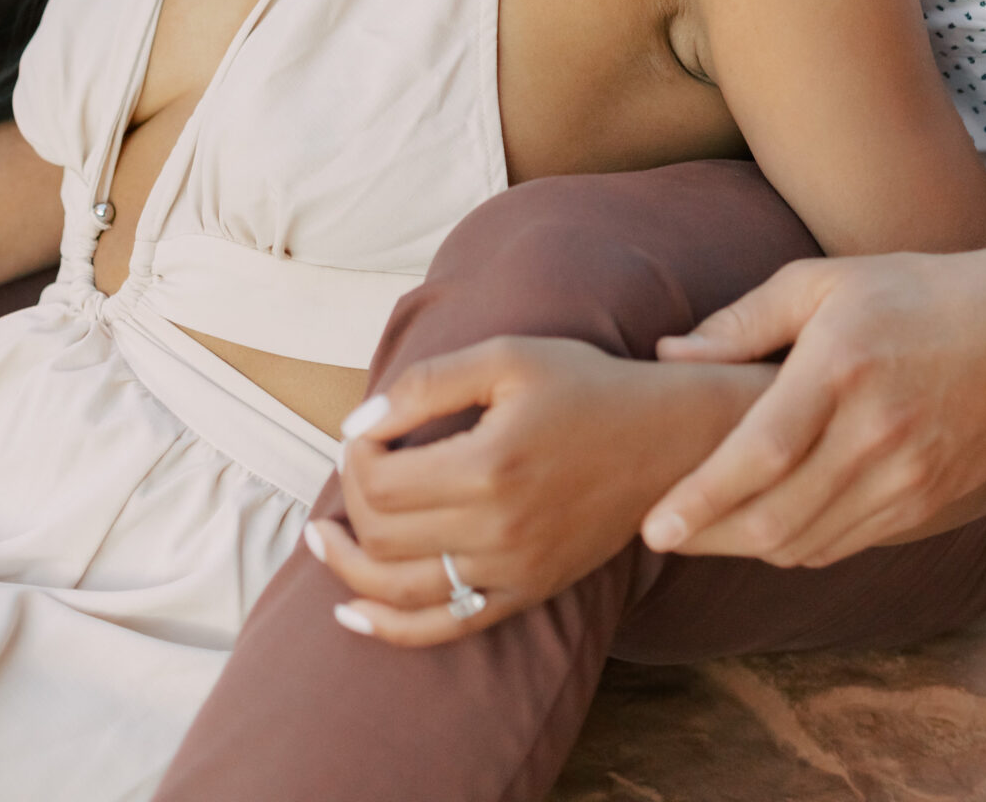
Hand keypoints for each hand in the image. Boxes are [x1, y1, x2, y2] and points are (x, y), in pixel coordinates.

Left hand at [307, 336, 770, 646]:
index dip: (354, 456)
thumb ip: (426, 385)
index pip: (380, 482)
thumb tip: (357, 423)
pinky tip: (350, 614)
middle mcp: (499, 529)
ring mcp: (514, 571)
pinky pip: (445, 627)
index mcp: (490, 464)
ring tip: (322, 539)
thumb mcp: (506, 357)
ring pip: (400, 590)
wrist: (664, 440)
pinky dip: (389, 629)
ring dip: (348, 569)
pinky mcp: (527, 594)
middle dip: (349, 501)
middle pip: (382, 535)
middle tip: (356, 466)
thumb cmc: (583, 385)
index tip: (364, 431)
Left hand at [644, 248, 985, 566]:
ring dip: (748, 547)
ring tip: (705, 530)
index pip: (761, 453)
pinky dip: (798, 545)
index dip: (702, 498)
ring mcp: (908, 476)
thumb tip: (668, 354)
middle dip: (709, 537)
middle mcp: (876, 431)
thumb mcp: (823, 282)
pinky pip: (845, 546)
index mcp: (841, 367)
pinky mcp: (927, 505)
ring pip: (808, 543)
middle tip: (661, 534)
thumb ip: (743, 321)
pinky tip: (769, 523)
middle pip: (777, 517)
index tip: (653, 524)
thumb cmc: (908, 295)